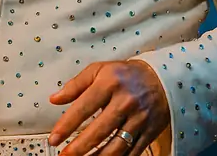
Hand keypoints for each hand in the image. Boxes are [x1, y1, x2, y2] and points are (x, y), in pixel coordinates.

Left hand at [48, 60, 169, 155]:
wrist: (162, 78)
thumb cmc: (125, 75)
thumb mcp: (99, 70)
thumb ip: (76, 85)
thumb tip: (54, 99)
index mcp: (110, 83)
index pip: (84, 108)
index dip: (67, 125)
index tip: (54, 138)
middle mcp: (125, 102)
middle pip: (99, 131)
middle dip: (79, 148)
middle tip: (64, 155)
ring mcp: (139, 119)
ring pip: (116, 146)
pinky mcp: (149, 132)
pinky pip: (132, 152)